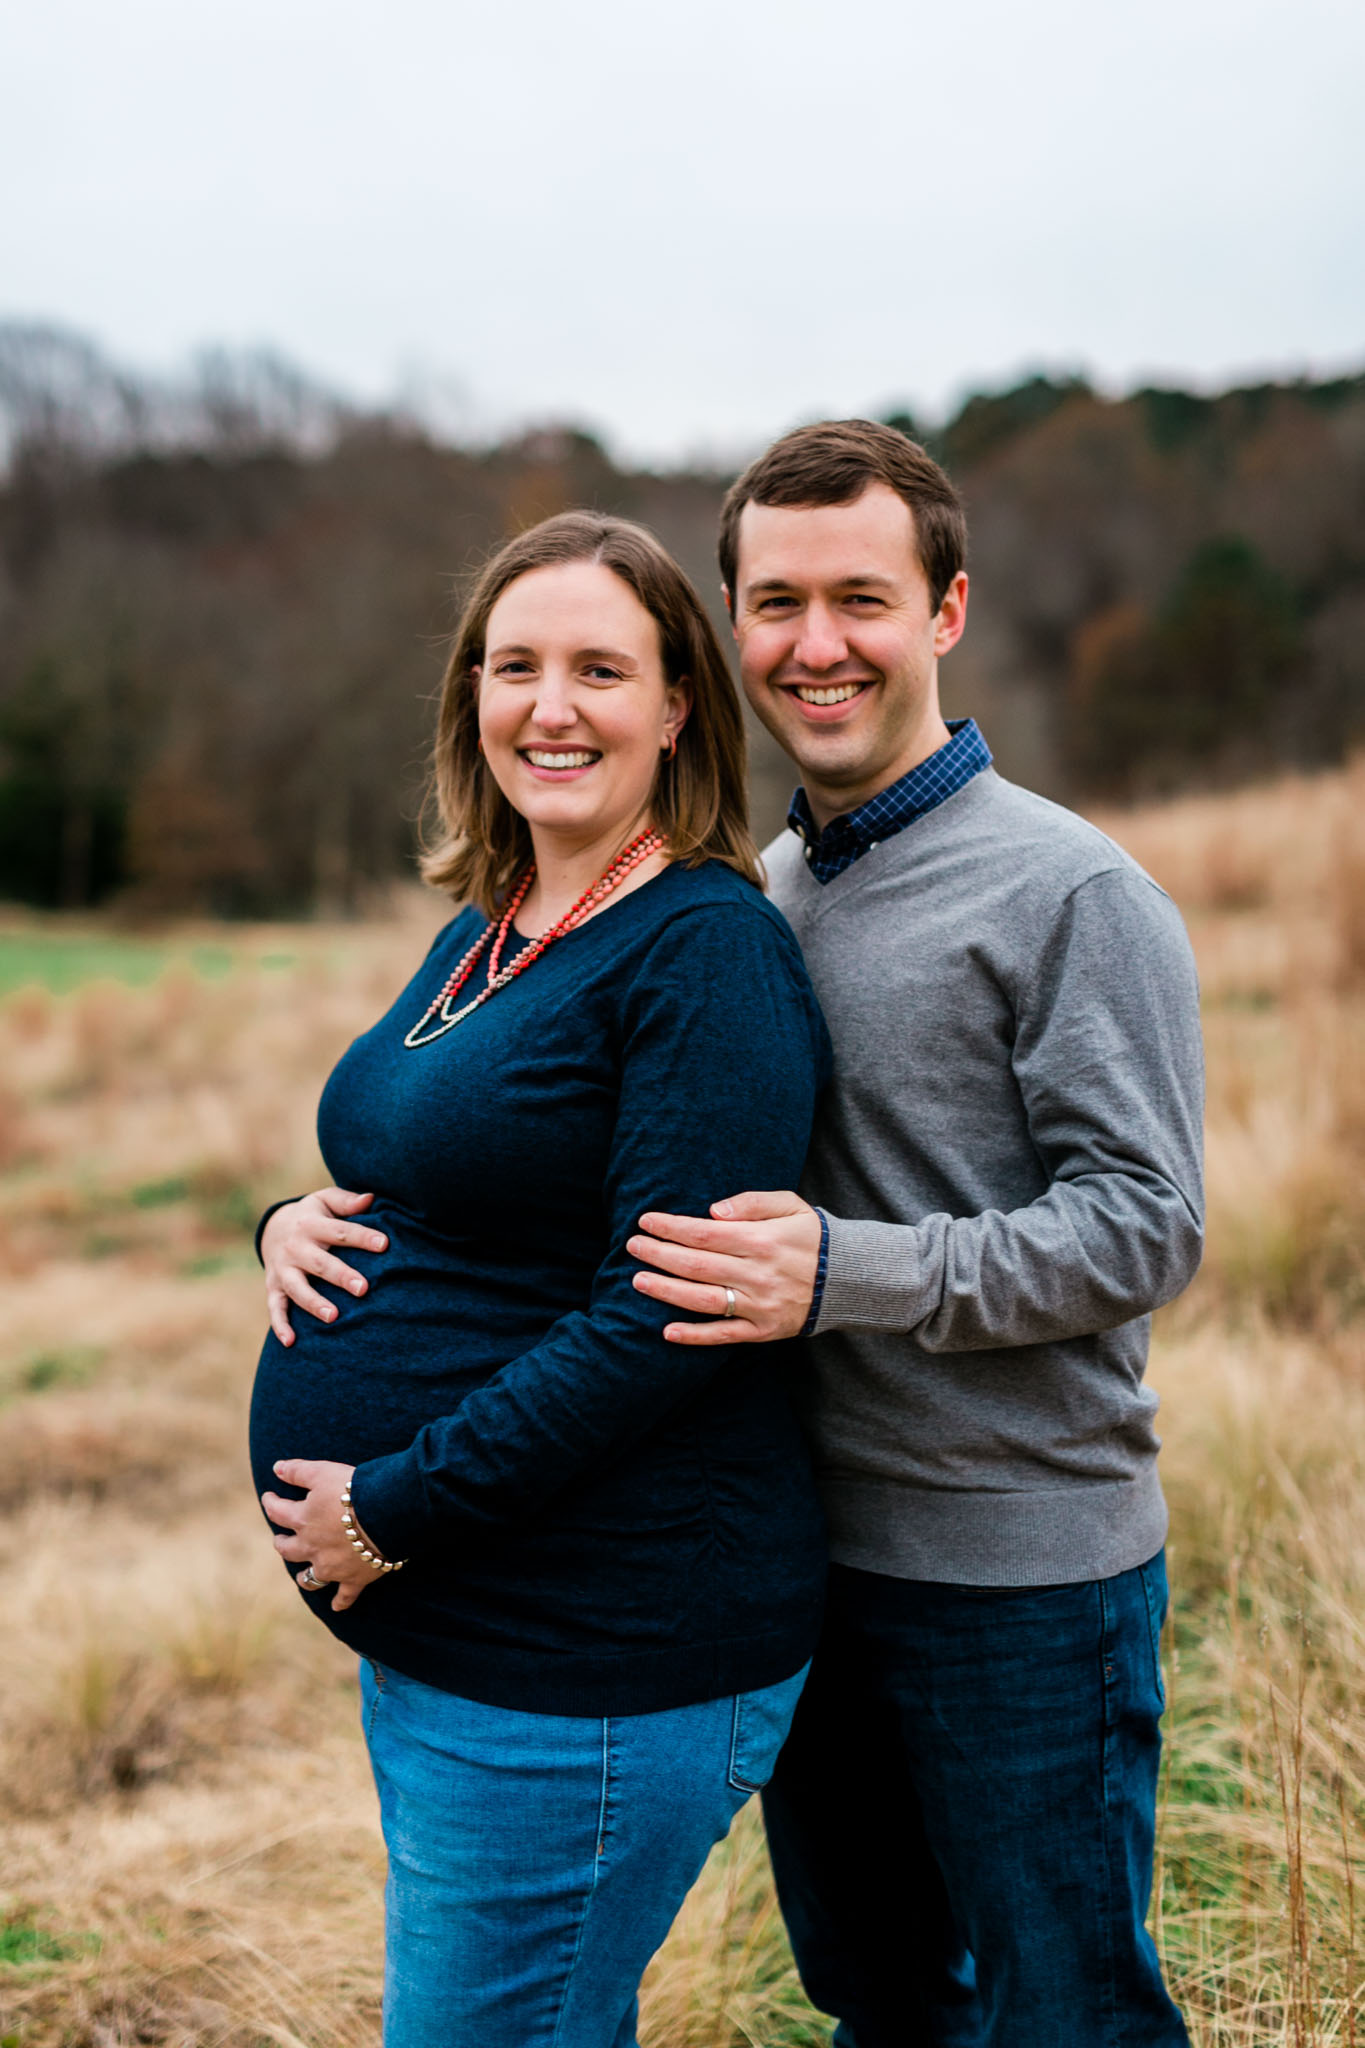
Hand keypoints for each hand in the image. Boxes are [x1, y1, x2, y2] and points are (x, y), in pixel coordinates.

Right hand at [262, 1188, 388, 1345]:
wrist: (272, 1228)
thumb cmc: (312, 1215)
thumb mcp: (325, 1201)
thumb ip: (347, 1201)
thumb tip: (371, 1199)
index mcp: (311, 1224)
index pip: (340, 1231)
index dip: (362, 1237)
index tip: (384, 1244)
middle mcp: (295, 1248)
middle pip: (320, 1263)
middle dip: (341, 1276)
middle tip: (364, 1288)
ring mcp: (282, 1269)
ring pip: (297, 1289)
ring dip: (314, 1303)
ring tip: (334, 1317)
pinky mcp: (273, 1287)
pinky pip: (275, 1308)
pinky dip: (280, 1325)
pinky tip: (290, 1342)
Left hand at [262, 1458, 382, 1611]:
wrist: (387, 1515)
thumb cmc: (354, 1489)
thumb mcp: (323, 1472)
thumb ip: (298, 1471)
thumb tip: (276, 1467)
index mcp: (302, 1520)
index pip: (277, 1511)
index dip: (271, 1502)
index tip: (269, 1497)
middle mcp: (312, 1547)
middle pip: (288, 1550)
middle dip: (282, 1544)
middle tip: (281, 1539)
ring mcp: (332, 1567)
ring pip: (310, 1578)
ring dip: (305, 1577)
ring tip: (304, 1575)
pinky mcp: (354, 1578)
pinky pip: (345, 1596)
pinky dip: (340, 1601)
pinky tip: (337, 1606)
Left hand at [628, 1190, 821, 1345]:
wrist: (850, 1279)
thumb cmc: (812, 1236)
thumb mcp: (791, 1205)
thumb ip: (751, 1202)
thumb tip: (712, 1211)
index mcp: (762, 1240)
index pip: (704, 1233)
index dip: (671, 1227)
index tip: (646, 1221)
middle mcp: (758, 1274)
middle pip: (696, 1265)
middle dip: (659, 1254)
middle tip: (633, 1246)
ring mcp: (760, 1305)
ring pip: (703, 1300)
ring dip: (666, 1291)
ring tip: (638, 1281)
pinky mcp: (763, 1330)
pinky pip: (723, 1335)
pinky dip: (694, 1335)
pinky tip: (667, 1331)